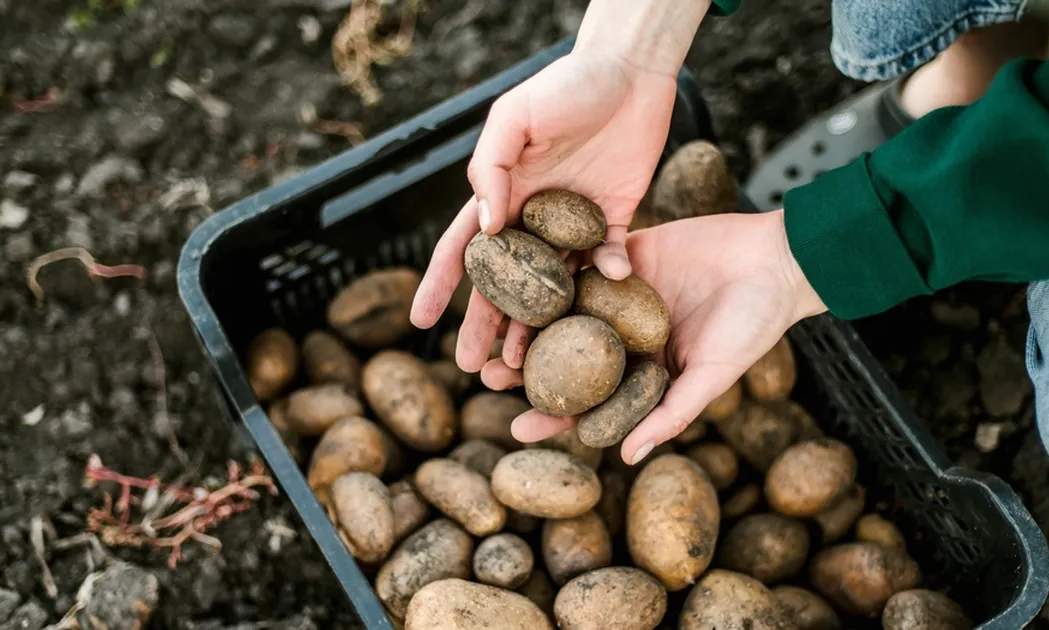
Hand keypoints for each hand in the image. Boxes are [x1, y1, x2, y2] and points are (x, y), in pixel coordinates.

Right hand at [410, 48, 678, 372]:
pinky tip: (606, 289)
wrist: (630, 70)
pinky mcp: (615, 220)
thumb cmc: (565, 84)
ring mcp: (574, 225)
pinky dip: (608, 276)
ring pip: (554, 287)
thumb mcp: (514, 117)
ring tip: (528, 365)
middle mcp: (534, 216)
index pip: (463, 248)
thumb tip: (487, 226)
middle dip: (486, 326)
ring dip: (541, 326)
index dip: (439, 284)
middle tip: (473, 368)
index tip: (418, 322)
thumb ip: (492, 168)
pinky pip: (608, 259)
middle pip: (507, 283)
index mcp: (501, 194)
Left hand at [488, 210, 828, 465]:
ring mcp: (622, 292)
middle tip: (487, 378)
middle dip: (527, 367)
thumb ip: (670, 413)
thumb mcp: (713, 376)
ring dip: (529, 318)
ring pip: (566, 306)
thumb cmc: (754, 326)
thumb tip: (626, 458)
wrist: (779, 260)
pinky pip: (586, 257)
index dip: (555, 416)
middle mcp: (626, 332)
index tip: (519, 428)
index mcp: (643, 368)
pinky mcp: (626, 251)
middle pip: (566, 353)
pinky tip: (522, 271)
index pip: (591, 399)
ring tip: (494, 330)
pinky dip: (555, 265)